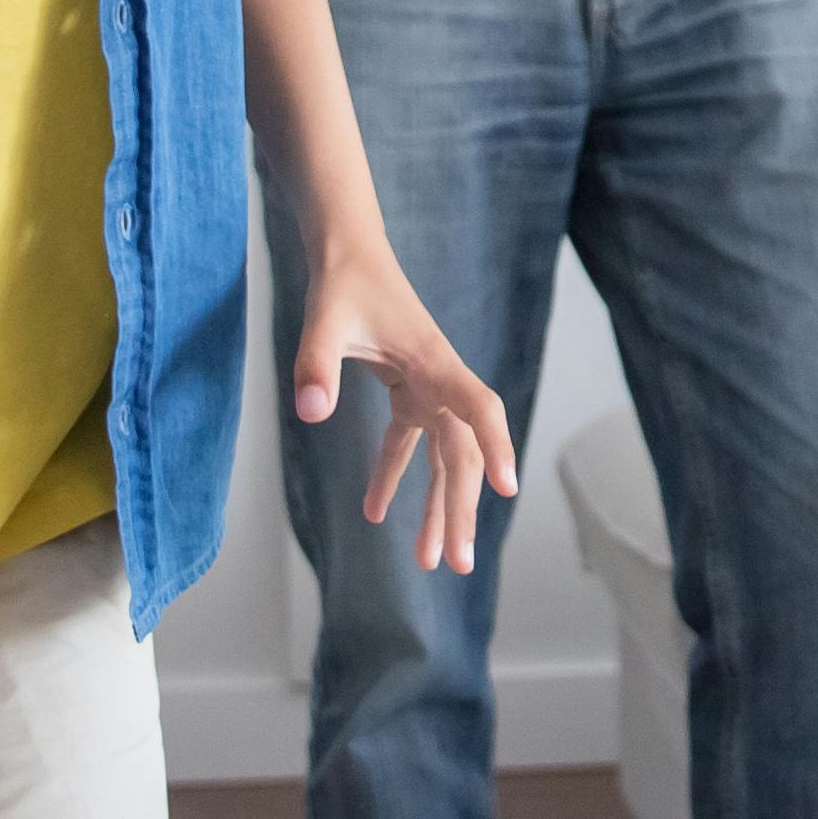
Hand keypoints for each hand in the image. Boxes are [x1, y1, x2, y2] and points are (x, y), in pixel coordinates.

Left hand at [293, 244, 517, 573]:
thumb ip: (316, 365)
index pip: (478, 408)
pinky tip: (373, 513)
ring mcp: (429, 388)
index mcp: (434, 362)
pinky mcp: (410, 391)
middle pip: (464, 453)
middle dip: (461, 510)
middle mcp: (442, 380)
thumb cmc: (344, 282)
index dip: (497, 447)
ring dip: (439, 507)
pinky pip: (411, 444)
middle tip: (458, 564)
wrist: (350, 254)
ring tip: (429, 562)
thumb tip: (310, 414)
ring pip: (445, 458)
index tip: (507, 488)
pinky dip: (395, 477)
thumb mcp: (325, 320)